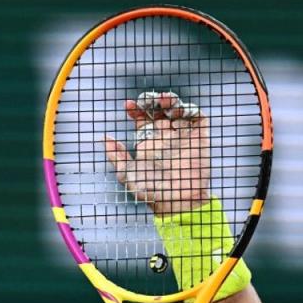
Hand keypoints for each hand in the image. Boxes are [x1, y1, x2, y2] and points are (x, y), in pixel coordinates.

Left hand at [103, 92, 209, 215]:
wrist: (178, 202)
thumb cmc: (151, 192)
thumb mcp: (128, 174)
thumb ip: (116, 156)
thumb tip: (104, 138)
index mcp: (148, 142)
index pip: (141, 118)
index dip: (135, 108)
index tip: (128, 105)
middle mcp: (165, 136)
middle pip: (158, 109)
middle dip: (152, 100)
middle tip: (146, 101)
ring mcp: (182, 135)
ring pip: (177, 108)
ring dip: (169, 100)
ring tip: (163, 102)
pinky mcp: (199, 137)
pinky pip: (197, 116)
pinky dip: (189, 108)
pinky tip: (178, 112)